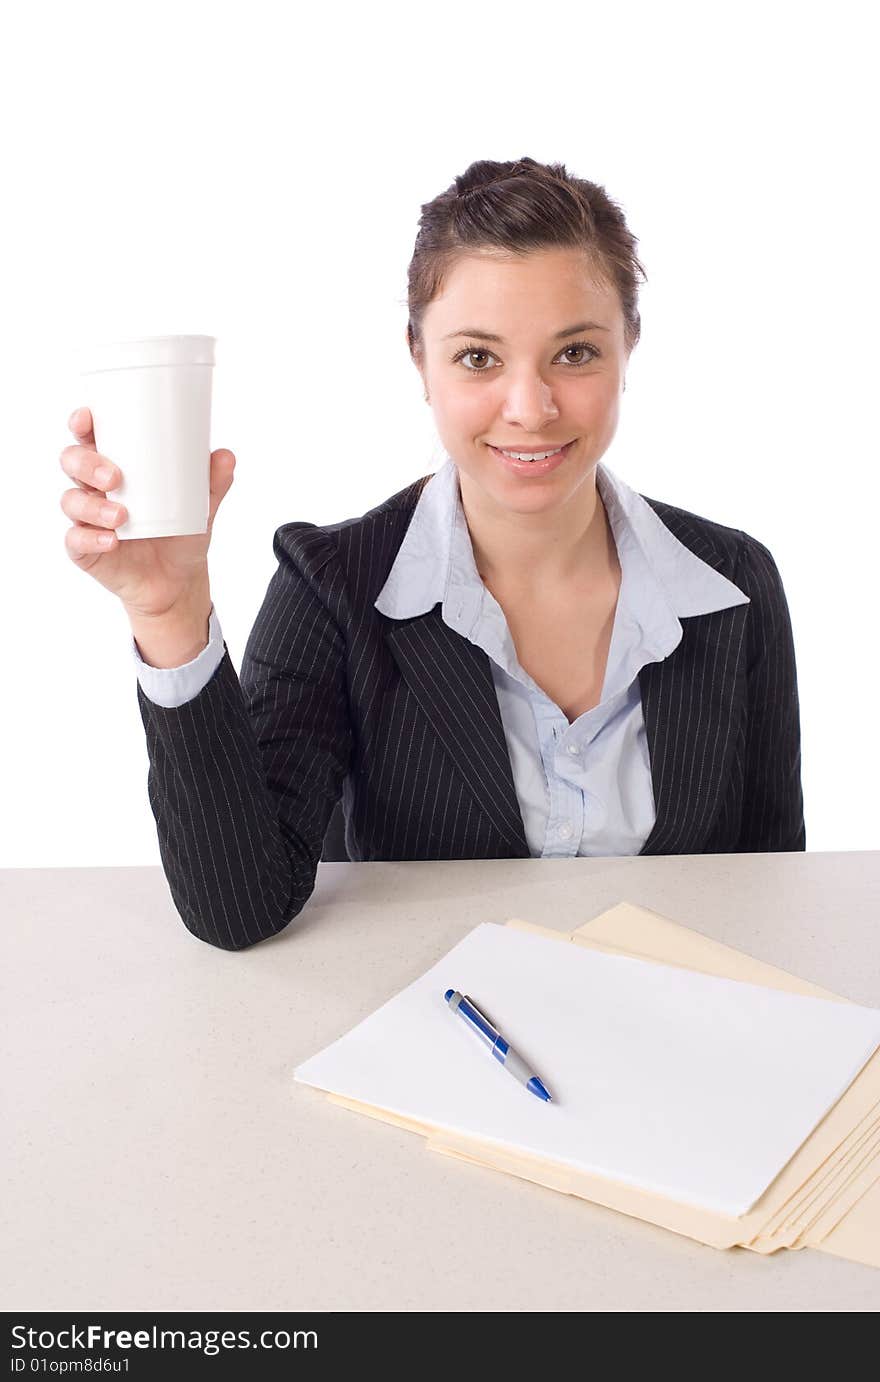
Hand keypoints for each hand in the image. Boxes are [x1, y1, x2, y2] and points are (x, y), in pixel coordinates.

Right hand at [60, 407, 235, 618]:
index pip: (89, 437)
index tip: (87, 418)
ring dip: (93, 505)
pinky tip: (112, 541)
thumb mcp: (201, 506)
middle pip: (72, 462)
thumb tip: (227, 457)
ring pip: (72, 500)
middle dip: (87, 463)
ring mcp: (86, 518)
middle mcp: (95, 488)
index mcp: (115, 465)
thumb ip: (213, 482)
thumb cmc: (180, 533)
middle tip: (115, 477)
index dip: (82, 423)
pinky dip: (91, 538)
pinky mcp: (84, 549)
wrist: (177, 581)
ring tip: (122, 516)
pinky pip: (75, 539)